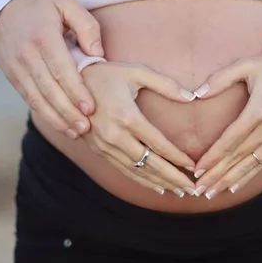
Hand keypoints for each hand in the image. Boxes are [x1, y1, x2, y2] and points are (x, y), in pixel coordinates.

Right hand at [0, 0, 104, 139]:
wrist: (3, 7)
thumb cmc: (43, 8)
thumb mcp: (67, 4)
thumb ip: (86, 26)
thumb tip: (97, 53)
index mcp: (42, 36)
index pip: (60, 68)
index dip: (75, 90)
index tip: (90, 108)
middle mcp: (26, 54)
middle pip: (48, 88)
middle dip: (68, 111)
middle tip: (86, 127)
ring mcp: (15, 67)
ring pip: (37, 98)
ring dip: (57, 118)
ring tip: (76, 132)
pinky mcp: (11, 76)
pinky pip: (29, 99)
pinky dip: (45, 114)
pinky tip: (62, 125)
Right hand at [81, 62, 197, 196]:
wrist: (68, 83)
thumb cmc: (108, 74)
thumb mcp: (136, 71)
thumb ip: (165, 84)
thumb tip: (191, 97)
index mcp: (126, 116)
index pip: (158, 144)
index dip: (177, 157)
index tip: (193, 166)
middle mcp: (114, 135)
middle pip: (149, 163)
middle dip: (172, 178)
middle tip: (192, 188)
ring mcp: (104, 145)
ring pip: (136, 171)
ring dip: (159, 183)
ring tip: (179, 192)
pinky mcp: (98, 150)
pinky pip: (123, 170)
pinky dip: (142, 180)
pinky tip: (157, 187)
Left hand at [192, 55, 261, 198]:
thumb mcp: (247, 65)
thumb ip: (220, 78)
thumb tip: (197, 94)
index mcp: (259, 110)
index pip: (230, 140)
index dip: (212, 157)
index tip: (196, 170)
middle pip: (238, 157)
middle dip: (216, 175)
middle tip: (197, 190)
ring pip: (251, 165)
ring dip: (229, 180)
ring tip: (210, 194)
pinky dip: (247, 176)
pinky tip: (233, 187)